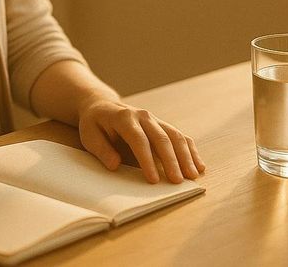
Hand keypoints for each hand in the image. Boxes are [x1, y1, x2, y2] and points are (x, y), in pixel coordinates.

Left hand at [77, 98, 204, 183]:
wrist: (103, 106)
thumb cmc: (95, 124)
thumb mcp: (89, 135)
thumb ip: (101, 149)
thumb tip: (115, 165)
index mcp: (123, 118)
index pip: (138, 139)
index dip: (146, 160)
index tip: (153, 180)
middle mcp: (143, 116)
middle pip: (161, 138)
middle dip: (171, 161)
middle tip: (177, 182)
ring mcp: (155, 120)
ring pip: (175, 136)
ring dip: (185, 157)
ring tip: (192, 176)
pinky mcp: (163, 126)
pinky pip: (180, 137)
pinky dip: (191, 151)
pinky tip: (199, 166)